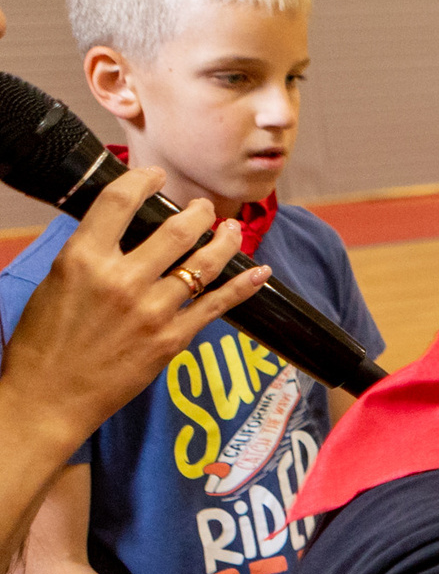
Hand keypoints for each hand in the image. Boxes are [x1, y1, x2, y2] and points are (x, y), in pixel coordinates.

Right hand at [0, 166, 272, 447]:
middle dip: (198, 212)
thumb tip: (120, 227)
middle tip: (205, 208)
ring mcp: (151, 311)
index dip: (144, 179)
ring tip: (230, 228)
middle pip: (176, 229)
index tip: (156, 176)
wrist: (49, 397)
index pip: (120, 202)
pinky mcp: (172, 339)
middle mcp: (121, 280)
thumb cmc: (44, 341)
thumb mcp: (55, 281)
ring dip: (224, 240)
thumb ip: (89, 252)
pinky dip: (243, 284)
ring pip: (204, 263)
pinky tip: (259, 271)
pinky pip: (217, 304)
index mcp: (83, 259)